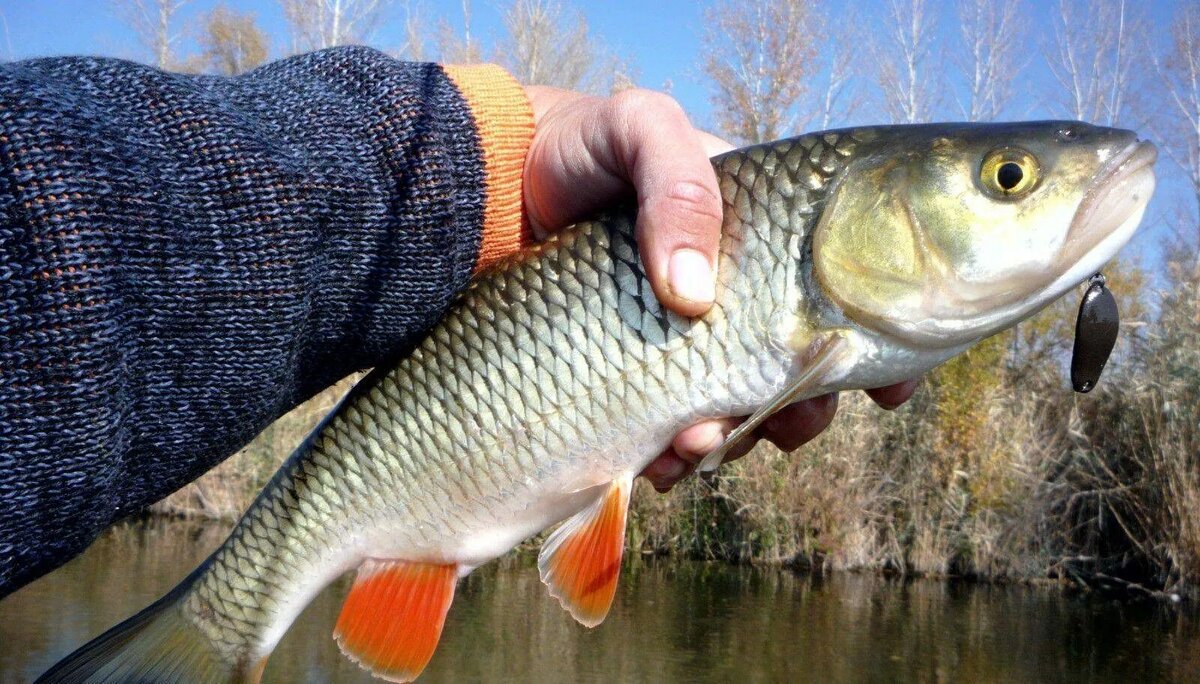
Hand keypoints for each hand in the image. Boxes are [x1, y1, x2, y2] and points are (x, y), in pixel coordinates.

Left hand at [521, 85, 921, 491]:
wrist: (494, 193)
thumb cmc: (579, 146)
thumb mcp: (637, 129)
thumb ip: (677, 183)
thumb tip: (695, 293)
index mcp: (765, 238)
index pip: (852, 295)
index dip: (885, 344)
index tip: (891, 386)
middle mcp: (739, 298)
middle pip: (806, 371)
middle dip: (799, 413)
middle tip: (770, 425)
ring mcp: (689, 345)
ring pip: (747, 415)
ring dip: (735, 441)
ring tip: (692, 442)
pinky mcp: (640, 381)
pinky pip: (679, 437)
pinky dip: (679, 458)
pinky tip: (657, 460)